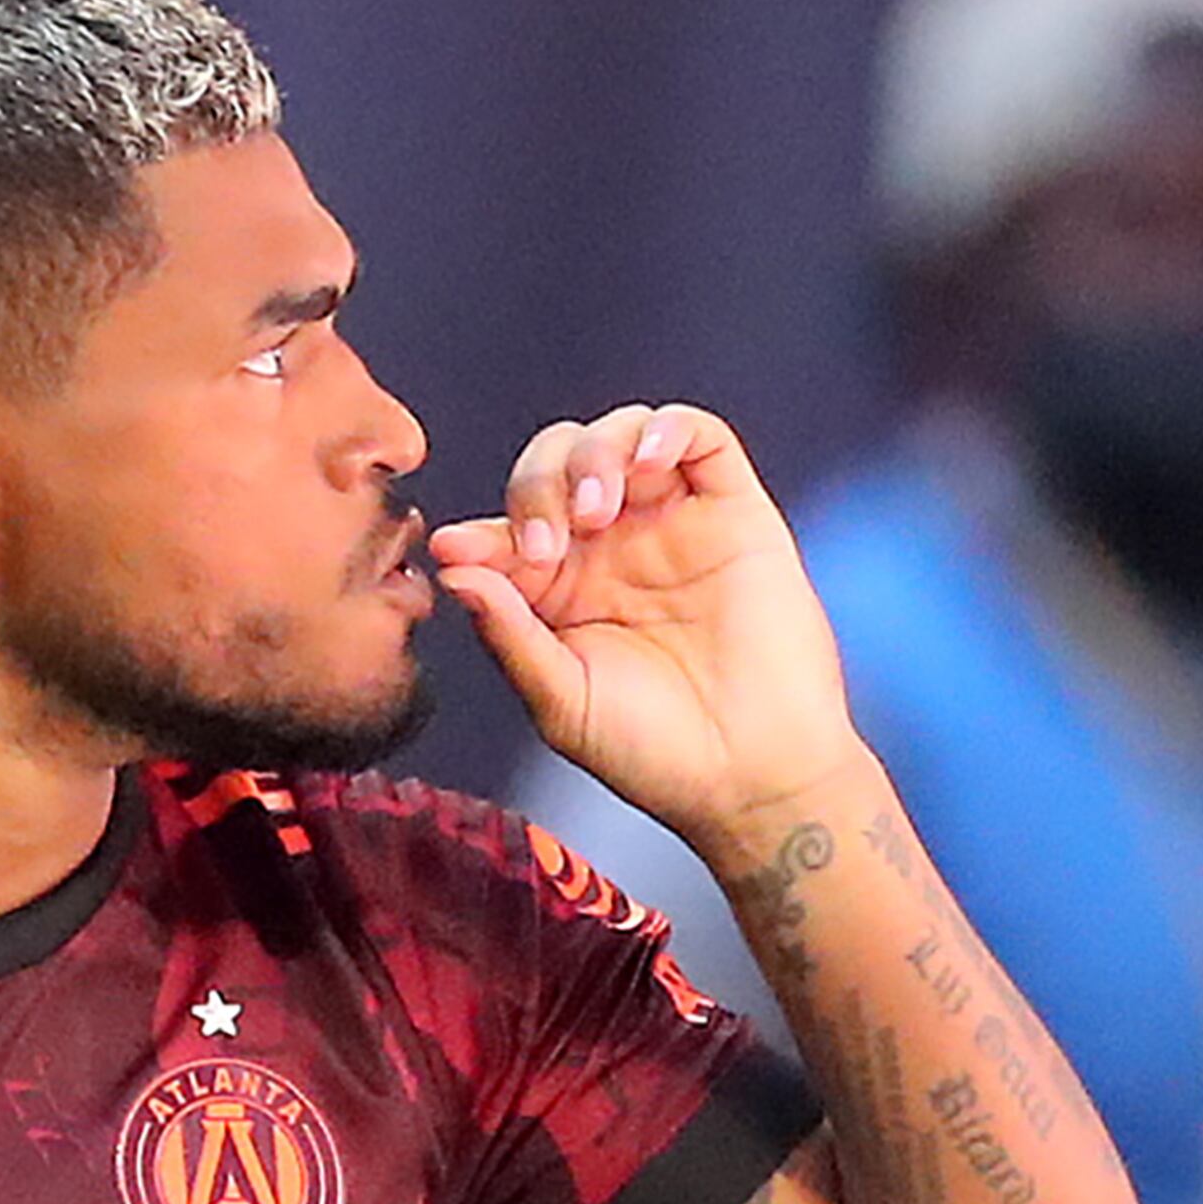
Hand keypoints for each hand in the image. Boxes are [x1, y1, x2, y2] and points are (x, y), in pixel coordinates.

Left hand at [430, 407, 862, 843]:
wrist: (750, 775)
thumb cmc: (654, 754)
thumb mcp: (561, 701)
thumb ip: (508, 632)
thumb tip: (453, 567)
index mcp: (561, 592)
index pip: (508, 527)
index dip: (482, 530)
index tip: (460, 549)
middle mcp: (613, 549)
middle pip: (557, 464)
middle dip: (537, 485)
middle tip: (547, 545)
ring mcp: (672, 524)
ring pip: (619, 436)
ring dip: (594, 454)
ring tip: (600, 512)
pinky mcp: (732, 511)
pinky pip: (698, 435)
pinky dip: (665, 428)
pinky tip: (647, 465)